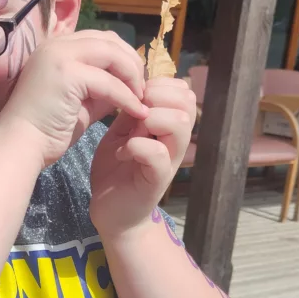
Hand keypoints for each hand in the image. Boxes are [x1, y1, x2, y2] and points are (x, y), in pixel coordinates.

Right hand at [0, 31, 146, 167]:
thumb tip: (128, 86)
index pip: (99, 40)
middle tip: (144, 89)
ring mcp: (59, 55)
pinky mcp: (66, 73)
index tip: (136, 81)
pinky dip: (127, 97)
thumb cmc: (45, 129)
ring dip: (133, 77)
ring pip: (112, 54)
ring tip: (142, 99)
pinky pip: (109, 82)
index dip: (123, 57)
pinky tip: (137, 112)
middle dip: (132, 63)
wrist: (18, 145)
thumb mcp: (79, 101)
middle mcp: (55, 45)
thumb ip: (101, 88)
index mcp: (55, 48)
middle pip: (109, 40)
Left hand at [90, 77, 196, 239]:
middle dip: (157, 96)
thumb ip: (130, 112)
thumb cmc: (116, 172)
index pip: (184, 91)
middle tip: (134, 111)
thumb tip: (135, 86)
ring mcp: (169, 161)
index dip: (160, 85)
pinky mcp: (157, 180)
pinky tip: (122, 153)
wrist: (111, 213)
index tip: (135, 97)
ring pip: (180, 123)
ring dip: (151, 119)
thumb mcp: (120, 133)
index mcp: (167, 127)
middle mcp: (174, 142)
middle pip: (187, 102)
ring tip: (130, 132)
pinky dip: (136, 146)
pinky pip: (158, 154)